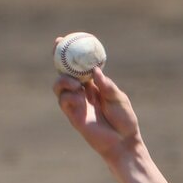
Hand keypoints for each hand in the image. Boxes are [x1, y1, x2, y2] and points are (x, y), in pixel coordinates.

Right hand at [53, 45, 139, 162]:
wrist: (123, 142)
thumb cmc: (124, 120)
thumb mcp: (118, 98)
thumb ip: (107, 85)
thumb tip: (95, 71)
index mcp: (94, 85)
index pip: (79, 66)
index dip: (72, 54)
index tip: (66, 40)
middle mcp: (82, 92)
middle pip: (64, 72)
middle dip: (58, 58)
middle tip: (58, 47)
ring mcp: (77, 104)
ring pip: (59, 86)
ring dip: (63, 80)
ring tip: (75, 84)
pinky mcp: (74, 116)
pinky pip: (63, 101)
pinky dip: (68, 95)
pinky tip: (78, 96)